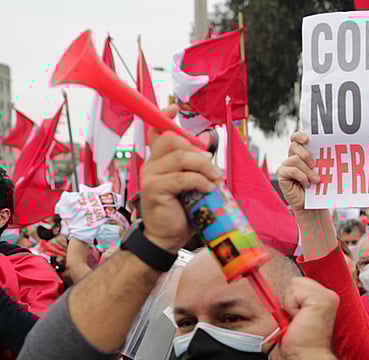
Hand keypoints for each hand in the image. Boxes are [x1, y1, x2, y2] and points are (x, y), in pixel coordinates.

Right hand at [142, 106, 219, 252]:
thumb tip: (209, 141)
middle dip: (198, 151)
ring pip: (180, 156)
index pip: (156, 130)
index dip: (164, 116)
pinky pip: (182, 177)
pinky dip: (200, 181)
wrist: (166, 238)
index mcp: (159, 159)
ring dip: (204, 166)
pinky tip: (209, 189)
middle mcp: (151, 163)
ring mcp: (150, 175)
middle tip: (213, 169)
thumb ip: (197, 165)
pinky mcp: (154, 189)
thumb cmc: (181, 211)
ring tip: (215, 179)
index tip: (175, 108)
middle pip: (172, 139)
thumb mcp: (192, 184)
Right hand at [277, 131, 319, 212]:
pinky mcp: (281, 174)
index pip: (296, 138)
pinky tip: (307, 184)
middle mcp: (291, 157)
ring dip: (307, 171)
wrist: (312, 205)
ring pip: (295, 159)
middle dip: (306, 154)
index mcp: (301, 153)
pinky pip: (291, 170)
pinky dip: (302, 177)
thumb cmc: (318, 187)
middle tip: (314, 165)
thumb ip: (320, 160)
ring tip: (315, 180)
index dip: (299, 135)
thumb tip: (330, 151)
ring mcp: (285, 165)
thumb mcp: (321, 171)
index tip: (308, 139)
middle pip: (295, 146)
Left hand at [280, 277, 339, 359]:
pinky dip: (290, 307)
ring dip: (290, 305)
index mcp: (325, 298)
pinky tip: (300, 319)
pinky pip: (293, 292)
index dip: (293, 297)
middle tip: (299, 320)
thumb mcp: (298, 315)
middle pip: (297, 281)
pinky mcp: (321, 299)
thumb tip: (280, 289)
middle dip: (290, 301)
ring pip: (294, 284)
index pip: (301, 283)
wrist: (310, 358)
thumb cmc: (303, 344)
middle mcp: (329, 295)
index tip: (297, 315)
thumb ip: (296, 301)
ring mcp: (327, 296)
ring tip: (300, 320)